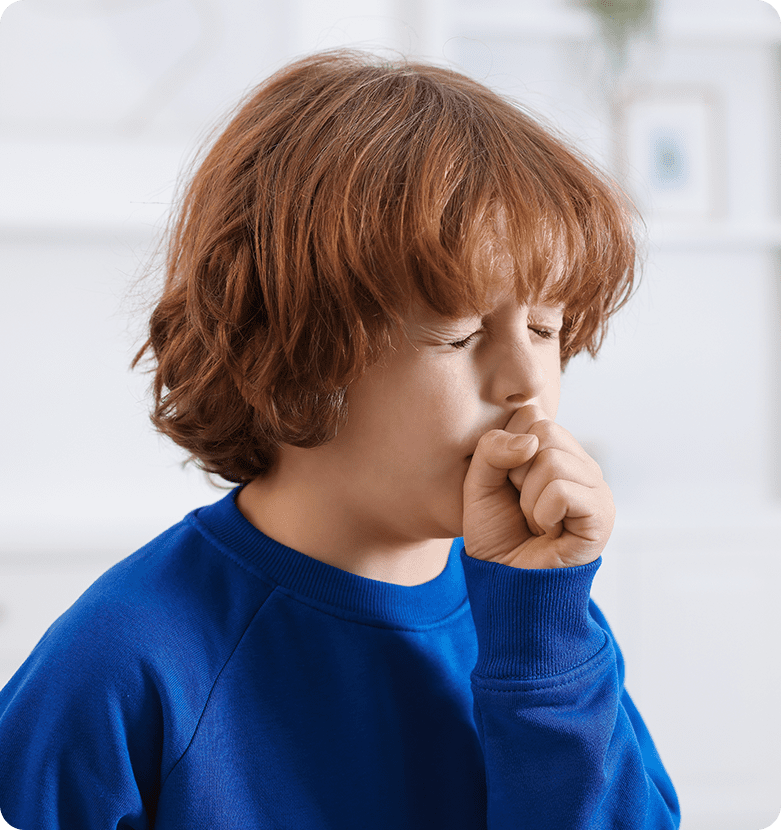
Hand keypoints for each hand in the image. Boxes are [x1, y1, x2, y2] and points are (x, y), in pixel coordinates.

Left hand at [462, 405, 614, 568]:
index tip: (507, 483)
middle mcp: (580, 462)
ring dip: (528, 499)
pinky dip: (542, 514)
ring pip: (551, 461)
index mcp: (554, 449)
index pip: (530, 414)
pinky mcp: (602, 513)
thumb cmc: (496, 532)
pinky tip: (549, 532)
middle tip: (522, 505)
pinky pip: (562, 491)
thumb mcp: (479, 483)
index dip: (505, 449)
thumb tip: (531, 441)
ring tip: (535, 521)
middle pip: (543, 432)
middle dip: (516, 473)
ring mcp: (595, 487)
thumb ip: (491, 449)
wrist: (506, 582)